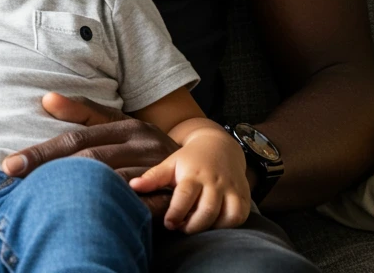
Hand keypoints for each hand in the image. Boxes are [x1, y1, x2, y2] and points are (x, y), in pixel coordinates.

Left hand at [1, 93, 178, 218]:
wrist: (204, 163)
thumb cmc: (147, 146)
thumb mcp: (120, 125)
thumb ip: (84, 112)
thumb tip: (45, 98)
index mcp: (125, 126)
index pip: (76, 138)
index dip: (43, 151)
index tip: (11, 164)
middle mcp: (139, 144)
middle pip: (87, 157)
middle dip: (49, 168)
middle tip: (15, 177)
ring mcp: (154, 170)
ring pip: (109, 179)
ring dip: (78, 188)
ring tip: (44, 198)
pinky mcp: (166, 195)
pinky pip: (136, 203)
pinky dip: (114, 206)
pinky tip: (91, 212)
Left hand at [129, 125, 250, 233]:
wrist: (219, 145)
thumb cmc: (191, 159)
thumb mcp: (171, 163)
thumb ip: (153, 177)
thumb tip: (131, 186)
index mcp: (193, 173)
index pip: (185, 195)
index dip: (176, 213)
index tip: (168, 223)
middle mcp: (214, 180)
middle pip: (206, 210)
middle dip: (193, 226)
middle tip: (181, 227)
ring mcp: (230, 188)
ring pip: (225, 216)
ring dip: (210, 228)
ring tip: (196, 225)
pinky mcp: (242, 195)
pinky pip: (239, 217)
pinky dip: (228, 226)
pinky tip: (214, 223)